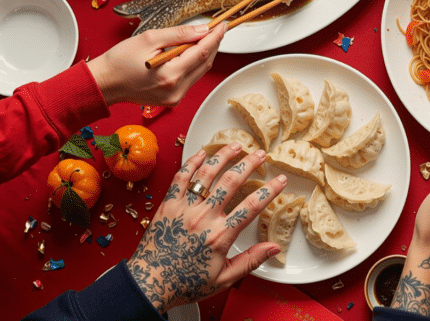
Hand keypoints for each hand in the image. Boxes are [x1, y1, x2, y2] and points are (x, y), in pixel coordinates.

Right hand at [87, 23, 224, 106]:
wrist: (104, 83)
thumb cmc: (119, 62)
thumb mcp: (149, 39)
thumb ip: (179, 34)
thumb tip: (202, 30)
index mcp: (170, 75)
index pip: (202, 52)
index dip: (215, 37)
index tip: (222, 25)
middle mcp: (176, 90)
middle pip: (205, 63)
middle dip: (213, 44)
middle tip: (218, 29)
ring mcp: (175, 97)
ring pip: (200, 71)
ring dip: (205, 54)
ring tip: (206, 37)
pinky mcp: (173, 99)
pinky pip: (191, 79)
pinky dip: (195, 64)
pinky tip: (192, 52)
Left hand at [128, 146, 286, 314]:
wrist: (149, 284)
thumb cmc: (185, 283)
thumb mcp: (224, 278)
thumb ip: (251, 261)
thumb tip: (274, 248)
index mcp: (220, 235)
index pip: (252, 206)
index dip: (270, 190)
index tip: (280, 180)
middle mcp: (203, 217)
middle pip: (231, 181)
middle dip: (249, 164)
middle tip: (261, 154)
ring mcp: (184, 208)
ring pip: (207, 174)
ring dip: (223, 156)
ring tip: (236, 146)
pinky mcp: (168, 205)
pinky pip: (181, 178)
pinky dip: (192, 163)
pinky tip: (202, 153)